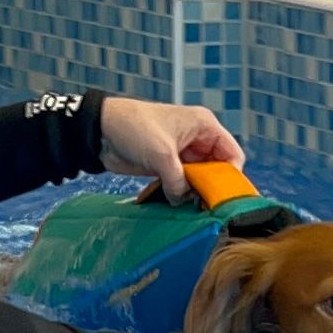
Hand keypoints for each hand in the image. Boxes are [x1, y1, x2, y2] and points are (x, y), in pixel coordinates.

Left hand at [98, 97, 245, 202]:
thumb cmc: (133, 127)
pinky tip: (178, 204)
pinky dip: (182, 193)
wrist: (100, 131)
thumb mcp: (161, 155)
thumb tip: (183, 200)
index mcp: (204, 126)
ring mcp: (182, 153)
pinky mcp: (167, 165)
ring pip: (200, 179)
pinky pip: (183, 183)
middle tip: (205, 206)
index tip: (223, 196)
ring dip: (195, 192)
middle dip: (212, 187)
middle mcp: (197, 139)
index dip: (231, 176)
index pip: (232, 154)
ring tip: (190, 207)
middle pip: (217, 169)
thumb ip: (178, 181)